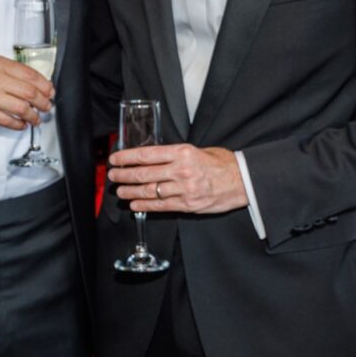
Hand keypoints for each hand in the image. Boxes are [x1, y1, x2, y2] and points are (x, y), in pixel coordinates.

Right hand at [0, 54, 53, 129]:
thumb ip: (4, 72)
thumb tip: (30, 83)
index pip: (29, 73)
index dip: (44, 85)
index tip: (50, 92)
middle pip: (29, 90)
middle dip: (43, 102)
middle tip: (46, 107)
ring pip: (21, 107)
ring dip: (33, 116)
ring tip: (35, 119)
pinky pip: (7, 120)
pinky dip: (18, 124)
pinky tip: (20, 125)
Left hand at [108, 144, 247, 213]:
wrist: (242, 181)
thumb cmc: (221, 163)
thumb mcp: (197, 150)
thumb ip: (175, 155)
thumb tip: (152, 158)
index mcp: (182, 153)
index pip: (147, 155)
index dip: (127, 157)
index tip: (115, 159)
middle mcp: (181, 171)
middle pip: (144, 174)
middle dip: (124, 175)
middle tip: (113, 175)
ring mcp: (184, 190)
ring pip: (149, 191)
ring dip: (130, 191)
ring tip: (119, 191)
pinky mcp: (188, 205)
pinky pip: (161, 206)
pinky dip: (145, 205)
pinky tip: (134, 204)